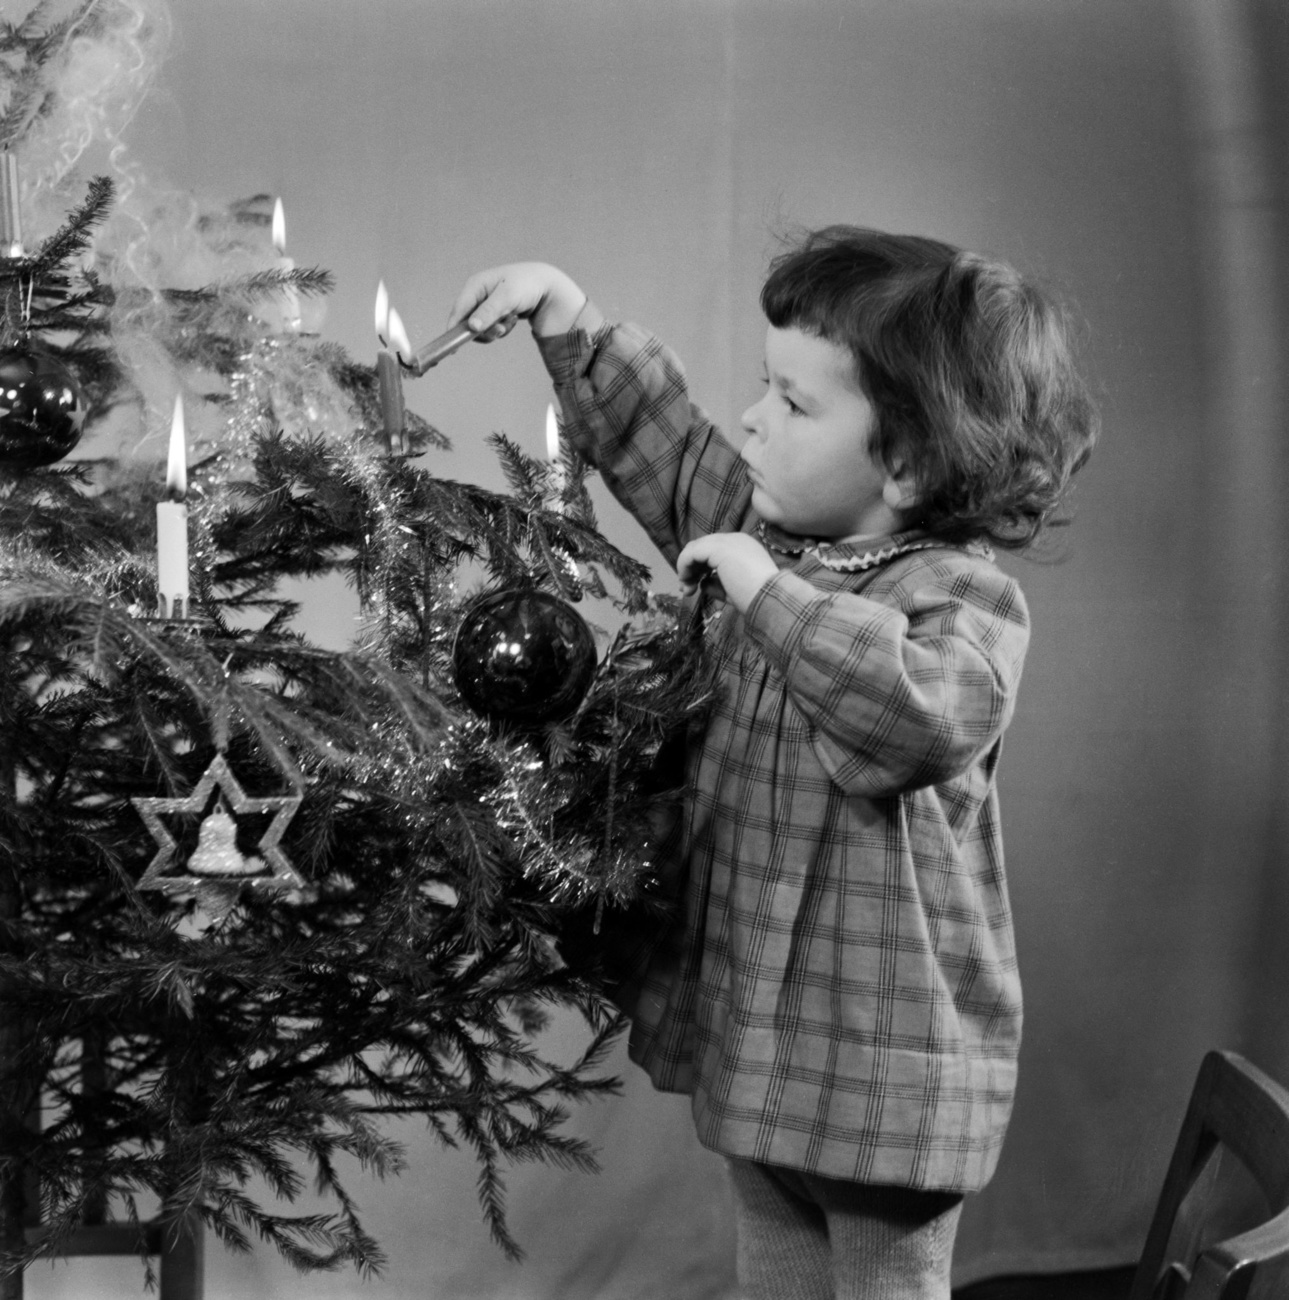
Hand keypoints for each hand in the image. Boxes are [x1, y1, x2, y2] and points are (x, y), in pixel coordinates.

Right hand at [446, 262, 586, 341]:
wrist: (547, 288)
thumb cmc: (527, 286)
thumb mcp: (508, 297)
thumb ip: (489, 312)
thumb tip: (472, 326)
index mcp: (476, 285)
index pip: (459, 310)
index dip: (454, 329)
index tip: (453, 348)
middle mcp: (478, 294)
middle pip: (468, 322)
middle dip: (485, 330)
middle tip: (501, 330)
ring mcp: (486, 304)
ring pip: (481, 328)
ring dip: (496, 330)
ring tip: (511, 320)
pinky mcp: (495, 313)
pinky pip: (492, 328)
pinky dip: (503, 328)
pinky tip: (514, 318)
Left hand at [676, 532, 778, 611]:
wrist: (769, 598)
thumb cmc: (756, 598)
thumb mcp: (732, 590)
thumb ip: (716, 584)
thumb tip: (701, 583)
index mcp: (743, 548)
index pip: (713, 551)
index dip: (699, 568)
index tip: (693, 588)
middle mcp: (735, 540)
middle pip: (702, 547)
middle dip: (690, 569)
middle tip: (686, 590)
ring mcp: (727, 541)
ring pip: (695, 548)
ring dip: (686, 568)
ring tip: (686, 589)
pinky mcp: (718, 547)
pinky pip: (692, 552)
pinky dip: (684, 566)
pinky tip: (686, 580)